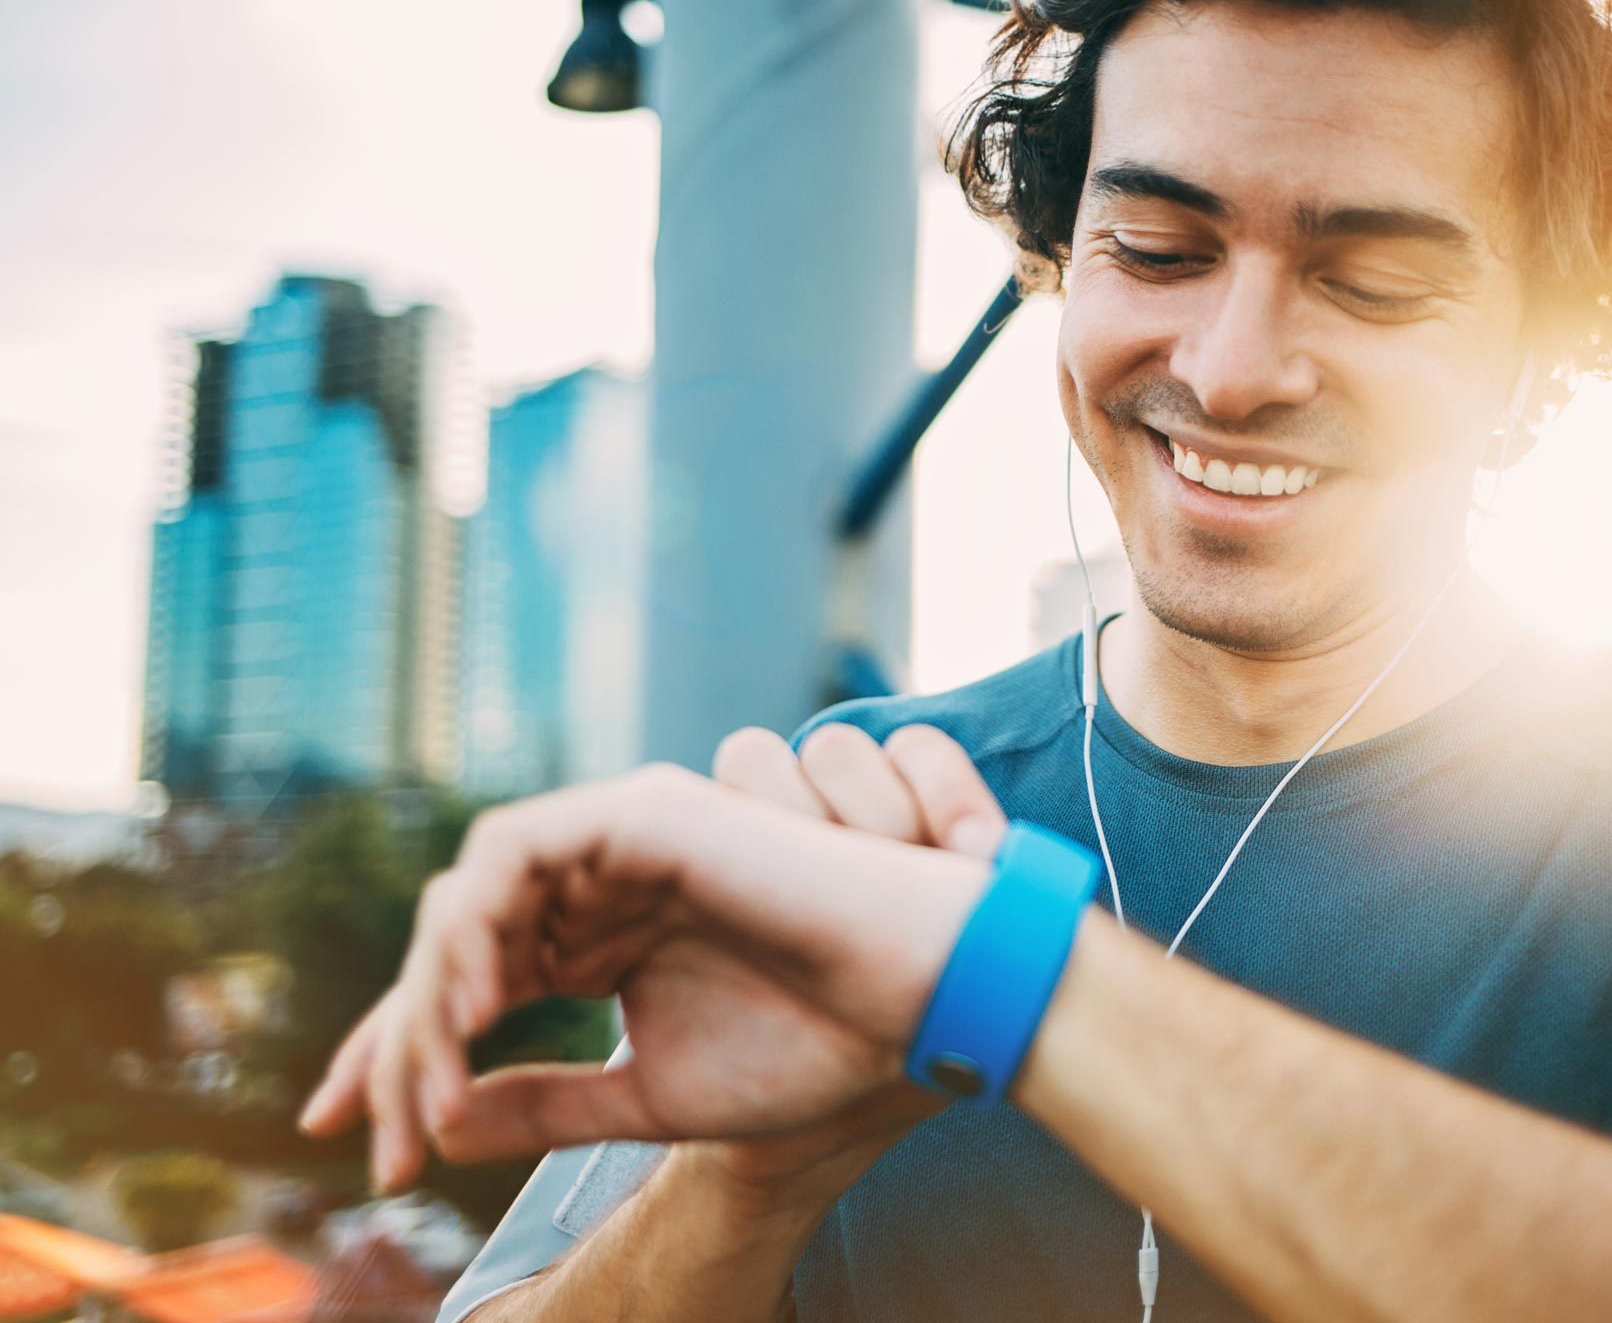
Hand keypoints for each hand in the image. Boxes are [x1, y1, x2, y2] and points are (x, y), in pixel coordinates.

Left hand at [296, 738, 1000, 1192]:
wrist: (915, 1009)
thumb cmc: (815, 1045)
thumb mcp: (648, 1098)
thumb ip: (545, 1102)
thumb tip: (435, 1126)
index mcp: (607, 938)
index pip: (472, 979)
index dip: (396, 1053)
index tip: (353, 1141)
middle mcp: (603, 882)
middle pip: (451, 942)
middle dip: (394, 1040)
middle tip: (378, 1138)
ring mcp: (620, 841)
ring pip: (467, 896)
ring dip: (429, 992)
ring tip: (434, 1081)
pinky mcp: (641, 813)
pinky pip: (510, 853)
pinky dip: (474, 928)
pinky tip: (473, 1014)